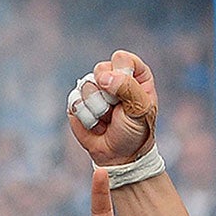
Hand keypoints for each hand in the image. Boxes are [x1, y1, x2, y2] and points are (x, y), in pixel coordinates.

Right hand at [67, 50, 157, 166]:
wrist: (119, 156)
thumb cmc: (135, 131)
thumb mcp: (140, 108)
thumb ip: (126, 87)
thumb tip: (102, 77)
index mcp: (133, 72)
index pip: (121, 58)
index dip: (121, 76)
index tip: (128, 95)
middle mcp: (112, 76)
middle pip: (100, 70)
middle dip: (108, 95)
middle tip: (117, 110)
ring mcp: (93, 88)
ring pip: (86, 86)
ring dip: (98, 109)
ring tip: (107, 120)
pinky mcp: (78, 101)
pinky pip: (75, 101)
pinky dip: (87, 118)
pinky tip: (97, 125)